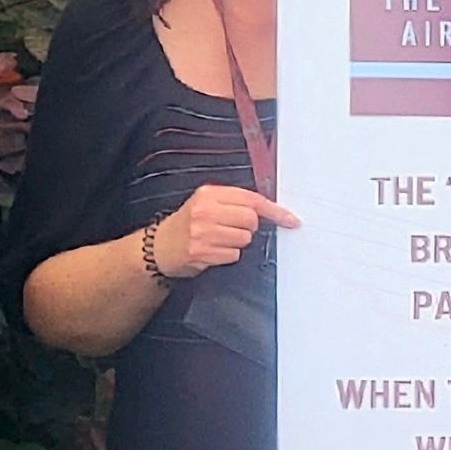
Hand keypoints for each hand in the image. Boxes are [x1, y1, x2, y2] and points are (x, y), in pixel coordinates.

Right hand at [151, 182, 295, 279]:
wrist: (160, 247)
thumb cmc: (188, 224)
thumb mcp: (206, 203)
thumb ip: (234, 202)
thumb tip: (271, 209)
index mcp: (209, 194)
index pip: (252, 199)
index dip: (275, 210)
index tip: (290, 219)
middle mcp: (205, 211)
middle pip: (251, 220)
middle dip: (248, 227)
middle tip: (231, 228)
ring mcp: (203, 232)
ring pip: (244, 238)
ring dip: (237, 242)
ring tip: (219, 239)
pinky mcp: (203, 252)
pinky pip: (234, 255)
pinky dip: (228, 255)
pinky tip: (213, 250)